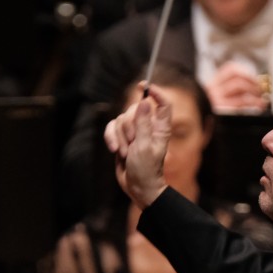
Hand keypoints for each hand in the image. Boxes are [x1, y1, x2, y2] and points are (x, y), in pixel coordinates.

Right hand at [104, 87, 169, 208]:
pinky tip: (114, 150)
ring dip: (119, 136)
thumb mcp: (144, 146)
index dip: (155, 92)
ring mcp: (134, 132)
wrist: (137, 186)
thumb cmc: (146, 169)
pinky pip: (111, 128)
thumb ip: (142, 124)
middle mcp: (148, 127)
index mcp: (160, 128)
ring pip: (121, 119)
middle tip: (131, 144)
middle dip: (128, 127)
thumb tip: (144, 101)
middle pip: (134, 110)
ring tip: (125, 153)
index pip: (162, 104)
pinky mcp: (122, 138)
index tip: (143, 86)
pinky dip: (110, 138)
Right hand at [206, 62, 269, 113]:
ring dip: (255, 94)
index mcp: (211, 85)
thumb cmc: (207, 118)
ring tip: (262, 101)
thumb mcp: (212, 102)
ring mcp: (216, 101)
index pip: (230, 69)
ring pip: (241, 89)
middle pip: (238, 79)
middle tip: (261, 90)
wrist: (195, 131)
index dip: (246, 72)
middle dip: (254, 83)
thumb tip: (253, 87)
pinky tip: (259, 107)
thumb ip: (227, 93)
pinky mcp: (221, 111)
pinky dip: (253, 103)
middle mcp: (212, 90)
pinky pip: (241, 103)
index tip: (254, 79)